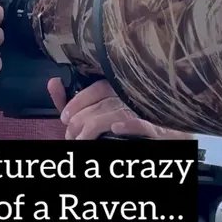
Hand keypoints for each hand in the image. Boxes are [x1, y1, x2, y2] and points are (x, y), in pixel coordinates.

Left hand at [47, 78, 191, 140]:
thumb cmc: (129, 124)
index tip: (64, 118)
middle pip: (103, 103)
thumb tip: (53, 82)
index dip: (77, 102)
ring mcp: (148, 112)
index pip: (98, 88)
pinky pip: (145, 124)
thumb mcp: (97, 112)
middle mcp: (134, 97)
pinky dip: (130, 125)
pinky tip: (116, 129)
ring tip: (82, 140)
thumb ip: (74, 101)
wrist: (168, 140)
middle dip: (81, 121)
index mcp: (122, 90)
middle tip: (71, 136)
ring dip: (95, 128)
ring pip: (117, 114)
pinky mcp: (161, 130)